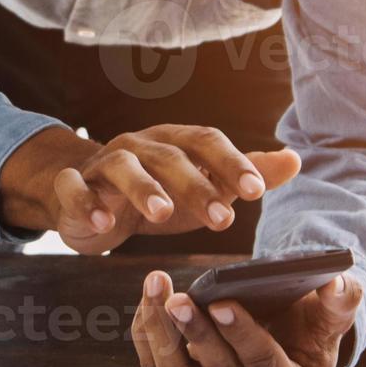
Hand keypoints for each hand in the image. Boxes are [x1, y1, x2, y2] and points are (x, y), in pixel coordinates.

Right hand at [0, 126, 302, 253]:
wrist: (84, 197)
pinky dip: (87, 202)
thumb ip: (243, 175)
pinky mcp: (71, 187)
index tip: (258, 190)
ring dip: (143, 188)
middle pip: (169, 156)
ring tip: (162, 214)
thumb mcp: (202, 185)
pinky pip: (74, 188)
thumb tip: (295, 160)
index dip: (232, 163)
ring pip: (122, 166)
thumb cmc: (154, 192)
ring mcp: (102, 164)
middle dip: (197, 185)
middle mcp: (139, 146)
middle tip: (223, 219)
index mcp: (174, 143)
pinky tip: (105, 224)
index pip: (207, 142)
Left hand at [131, 269, 363, 366]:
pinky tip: (148, 302)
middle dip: (195, 332)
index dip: (243, 335)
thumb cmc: (307, 338)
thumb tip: (339, 282)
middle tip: (176, 296)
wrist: (283, 359)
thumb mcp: (329, 324)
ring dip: (161, 331)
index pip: (264, 366)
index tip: (221, 302)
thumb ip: (340, 304)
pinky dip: (149, 336)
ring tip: (155, 286)